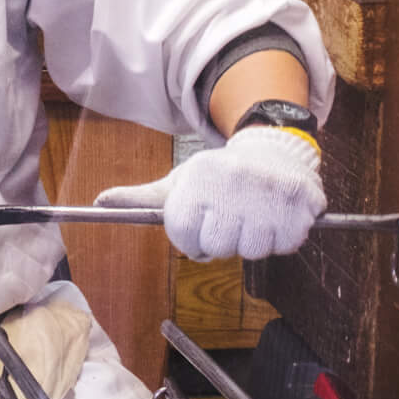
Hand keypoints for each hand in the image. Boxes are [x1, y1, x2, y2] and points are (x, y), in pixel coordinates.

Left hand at [92, 126, 326, 260]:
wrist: (272, 148)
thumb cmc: (218, 175)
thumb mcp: (180, 181)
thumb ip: (142, 198)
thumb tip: (98, 203)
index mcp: (199, 179)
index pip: (185, 237)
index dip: (192, 240)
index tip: (201, 225)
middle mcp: (233, 182)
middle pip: (219, 247)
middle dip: (223, 241)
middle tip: (230, 218)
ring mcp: (269, 192)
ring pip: (253, 250)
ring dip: (253, 240)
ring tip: (253, 214)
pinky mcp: (300, 201)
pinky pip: (285, 244)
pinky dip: (281, 237)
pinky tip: (274, 215)